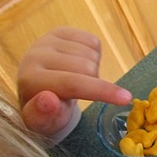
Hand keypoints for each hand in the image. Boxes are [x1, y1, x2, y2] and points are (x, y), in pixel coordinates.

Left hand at [17, 26, 131, 137]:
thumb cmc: (48, 113)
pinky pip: (92, 42)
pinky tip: (82, 65)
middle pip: (87, 67)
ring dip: (94, 70)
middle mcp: (34, 56)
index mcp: (30, 81)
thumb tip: (48, 100)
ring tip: (82, 79)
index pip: (72, 84)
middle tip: (85, 92)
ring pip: (91, 53)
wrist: (41, 91)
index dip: (101, 91)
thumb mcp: (45, 124)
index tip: (126, 99)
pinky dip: (95, 56)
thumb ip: (43, 117)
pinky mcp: (58, 32)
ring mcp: (46, 41)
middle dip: (95, 83)